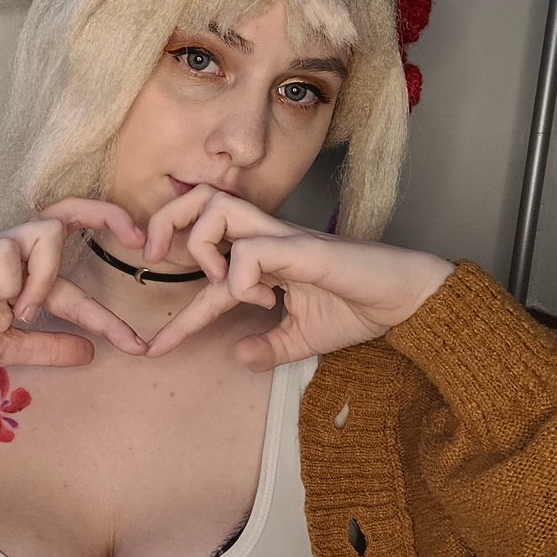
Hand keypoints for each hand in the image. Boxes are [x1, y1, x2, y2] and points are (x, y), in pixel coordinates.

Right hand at [0, 200, 147, 369]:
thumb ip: (46, 348)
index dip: (110, 313)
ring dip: (46, 276)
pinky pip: (2, 251)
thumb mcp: (4, 348)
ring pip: (43, 232)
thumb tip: (91, 354)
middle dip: (108, 216)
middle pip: (67, 214)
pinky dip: (8, 281)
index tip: (139, 345)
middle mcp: (11, 254)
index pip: (77, 279)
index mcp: (24, 276)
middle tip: (138, 239)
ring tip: (25, 311)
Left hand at [143, 187, 453, 369]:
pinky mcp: (302, 248)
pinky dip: (243, 278)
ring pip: (218, 207)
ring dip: (203, 245)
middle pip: (199, 199)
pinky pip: (252, 250)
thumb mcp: (302, 338)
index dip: (177, 314)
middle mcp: (266, 238)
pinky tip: (264, 298)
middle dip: (165, 224)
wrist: (403, 300)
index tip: (153, 348)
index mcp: (262, 255)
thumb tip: (239, 358)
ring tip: (218, 281)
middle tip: (155, 261)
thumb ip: (269, 347)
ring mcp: (282, 239)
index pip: (204, 269)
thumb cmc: (358, 308)